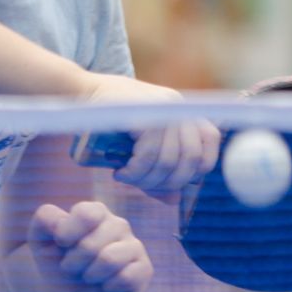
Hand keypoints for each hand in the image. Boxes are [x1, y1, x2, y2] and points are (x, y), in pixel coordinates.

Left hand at [26, 201, 152, 291]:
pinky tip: (105, 287)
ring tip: (87, 277)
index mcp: (96, 212)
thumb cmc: (57, 264)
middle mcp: (118, 225)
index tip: (59, 244)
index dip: (67, 232)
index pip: (86, 213)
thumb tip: (60, 219)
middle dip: (73, 263)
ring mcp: (133, 246)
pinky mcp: (144, 269)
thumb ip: (45, 220)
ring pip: (109, 259)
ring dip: (90, 274)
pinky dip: (109, 286)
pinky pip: (128, 276)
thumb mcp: (41, 241)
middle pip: (91, 243)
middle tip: (71, 269)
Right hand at [78, 74, 220, 197]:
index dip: (198, 166)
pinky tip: (121, 173)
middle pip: (191, 158)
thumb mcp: (140, 141)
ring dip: (146, 179)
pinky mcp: (144, 114)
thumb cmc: (108, 120)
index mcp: (182, 108)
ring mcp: (162, 108)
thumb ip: (159, 166)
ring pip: (168, 161)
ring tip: (127, 178)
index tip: (174, 179)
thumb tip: (174, 200)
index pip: (210, 139)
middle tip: (144, 186)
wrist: (80, 92)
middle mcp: (177, 105)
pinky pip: (149, 155)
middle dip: (168, 182)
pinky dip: (135, 172)